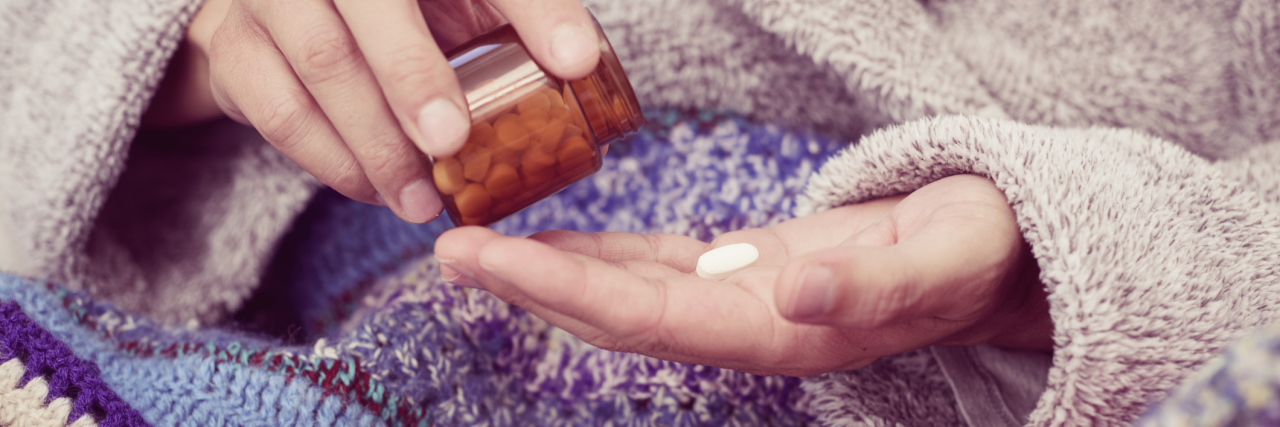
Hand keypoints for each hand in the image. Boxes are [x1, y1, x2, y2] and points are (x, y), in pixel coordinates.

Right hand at [154, 0, 601, 222]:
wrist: (285, 9)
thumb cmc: (394, 8)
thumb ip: (517, 17)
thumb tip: (583, 64)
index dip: (536, 9)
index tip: (578, 61)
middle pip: (372, 0)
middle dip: (415, 75)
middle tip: (454, 141)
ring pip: (322, 62)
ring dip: (376, 142)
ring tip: (420, 200)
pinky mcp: (233, 44)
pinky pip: (278, 109)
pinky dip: (331, 160)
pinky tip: (374, 190)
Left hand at [434, 175, 1050, 375]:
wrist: (1003, 254)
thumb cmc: (979, 250)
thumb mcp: (940, 258)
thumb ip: (867, 287)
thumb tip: (791, 295)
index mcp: (778, 332)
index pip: (643, 316)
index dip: (557, 289)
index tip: (482, 258)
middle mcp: (746, 326)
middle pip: (614, 313)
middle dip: (529, 284)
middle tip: (449, 246)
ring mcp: (742, 302)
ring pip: (625, 293)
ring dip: (552, 272)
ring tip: (480, 246)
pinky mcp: (748, 270)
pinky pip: (657, 268)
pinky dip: (601, 255)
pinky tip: (561, 241)